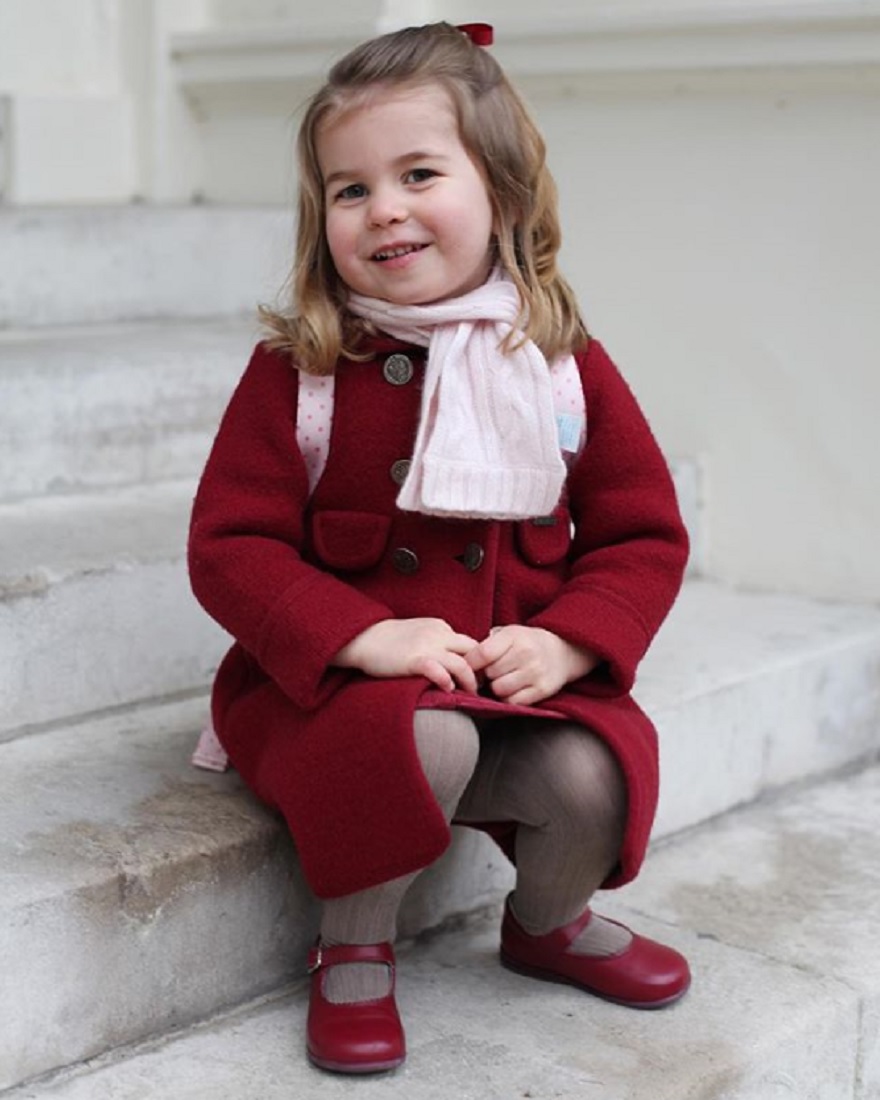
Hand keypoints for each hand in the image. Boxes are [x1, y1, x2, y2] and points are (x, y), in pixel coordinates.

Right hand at [333, 618, 479, 693]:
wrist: (364, 638)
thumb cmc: (390, 640)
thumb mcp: (420, 632)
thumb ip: (438, 640)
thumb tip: (455, 658)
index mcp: (440, 627)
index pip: (470, 643)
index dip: (478, 660)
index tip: (479, 674)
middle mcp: (438, 634)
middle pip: (473, 651)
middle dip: (480, 670)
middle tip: (481, 685)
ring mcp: (426, 647)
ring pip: (461, 663)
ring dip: (469, 681)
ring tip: (470, 692)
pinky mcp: (413, 660)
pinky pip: (438, 671)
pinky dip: (447, 682)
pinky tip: (448, 689)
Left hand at [466, 625, 598, 705]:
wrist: (563, 651)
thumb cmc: (526, 643)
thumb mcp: (509, 633)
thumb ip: (487, 644)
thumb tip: (461, 661)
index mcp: (514, 636)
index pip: (482, 654)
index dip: (470, 664)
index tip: (468, 668)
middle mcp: (526, 653)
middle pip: (489, 674)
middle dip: (485, 676)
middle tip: (491, 673)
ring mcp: (536, 672)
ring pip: (499, 690)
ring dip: (497, 688)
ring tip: (503, 680)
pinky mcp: (543, 689)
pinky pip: (513, 702)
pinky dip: (509, 698)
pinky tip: (513, 689)